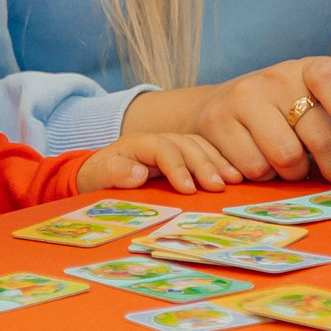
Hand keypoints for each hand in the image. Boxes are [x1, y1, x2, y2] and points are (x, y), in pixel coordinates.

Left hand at [77, 131, 239, 193]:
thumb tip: (139, 173)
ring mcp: (172, 146)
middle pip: (186, 144)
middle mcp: (159, 141)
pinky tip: (235, 176)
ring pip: (200, 146)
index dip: (177, 167)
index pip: (162, 148)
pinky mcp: (182, 157)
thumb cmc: (97, 177)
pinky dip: (220, 163)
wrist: (98, 174)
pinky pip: (206, 154)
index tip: (188, 189)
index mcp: (138, 143)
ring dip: (218, 162)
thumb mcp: (96, 176)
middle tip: (217, 186)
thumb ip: (113, 172)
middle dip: (203, 164)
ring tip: (234, 180)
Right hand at [172, 57, 330, 184]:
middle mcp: (276, 77)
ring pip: (285, 159)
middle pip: (318, 137)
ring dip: (294, 173)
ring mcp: (244, 97)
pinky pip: (254, 169)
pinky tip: (264, 162)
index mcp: (308, 68)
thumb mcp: (316, 101)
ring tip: (291, 164)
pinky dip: (265, 176)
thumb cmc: (283, 109)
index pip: (330, 82)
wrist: (220, 105)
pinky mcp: (217, 121)